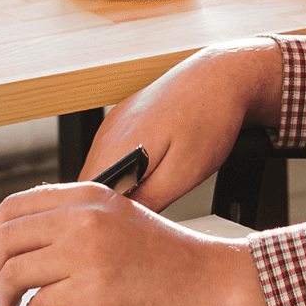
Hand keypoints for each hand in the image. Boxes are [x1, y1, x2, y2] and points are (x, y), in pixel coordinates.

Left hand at [0, 182, 272, 305]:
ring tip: (14, 305)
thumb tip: (24, 240)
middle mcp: (85, 218)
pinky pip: (40, 303)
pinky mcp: (94, 292)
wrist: (213, 285)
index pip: (16, 205)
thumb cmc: (171, 259)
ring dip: (5, 294)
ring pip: (14, 270)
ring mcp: (89, 254)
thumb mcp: (120, 219)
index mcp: (90, 196)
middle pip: (5, 236)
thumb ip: (75, 220)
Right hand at [81, 38, 284, 212]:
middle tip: (142, 216)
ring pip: (102, 171)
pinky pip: (113, 154)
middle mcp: (107, 134)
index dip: (100, 218)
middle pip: (90, 186)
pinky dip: (126, 170)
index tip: (123, 228)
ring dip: (119, 188)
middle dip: (110, 206)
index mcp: (116, 147)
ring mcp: (113, 125)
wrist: (220, 77)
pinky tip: (151, 172)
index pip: (85, 197)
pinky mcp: (123, 121)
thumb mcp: (183, 173)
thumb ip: (148, 200)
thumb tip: (124, 224)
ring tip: (150, 193)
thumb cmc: (207, 119)